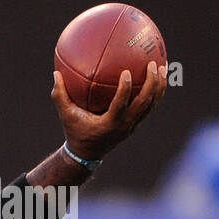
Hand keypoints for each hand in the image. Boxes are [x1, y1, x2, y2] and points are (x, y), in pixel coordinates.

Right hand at [51, 61, 166, 160]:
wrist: (87, 153)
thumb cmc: (75, 131)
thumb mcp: (65, 115)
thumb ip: (60, 95)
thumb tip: (55, 74)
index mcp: (109, 123)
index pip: (121, 105)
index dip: (125, 89)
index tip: (126, 72)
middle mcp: (125, 125)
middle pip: (144, 103)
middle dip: (151, 84)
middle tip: (152, 65)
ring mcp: (133, 125)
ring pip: (151, 104)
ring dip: (159, 86)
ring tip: (162, 67)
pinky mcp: (137, 123)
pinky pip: (150, 106)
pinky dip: (156, 92)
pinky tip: (157, 77)